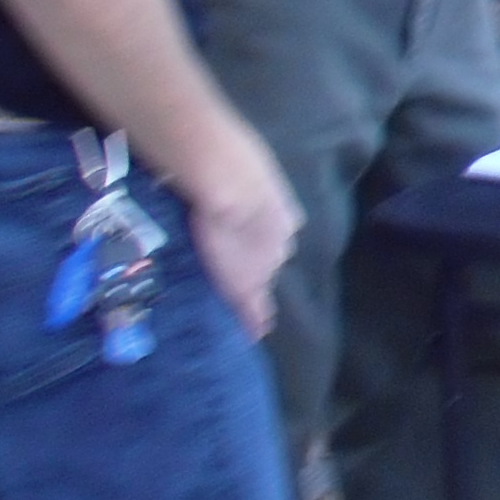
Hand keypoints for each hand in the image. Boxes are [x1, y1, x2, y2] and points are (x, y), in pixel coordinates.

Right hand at [169, 124, 301, 339]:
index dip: (264, 248)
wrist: (227, 185)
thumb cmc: (230, 167)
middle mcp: (279, 245)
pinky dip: (252, 319)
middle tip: (249, 280)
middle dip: (260, 269)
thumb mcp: (245, 175)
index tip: (261, 257)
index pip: (273, 240)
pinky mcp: (245, 284)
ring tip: (249, 308)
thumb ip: (239, 185)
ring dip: (255, 292)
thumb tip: (219, 172)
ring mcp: (264, 266)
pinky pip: (252, 307)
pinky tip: (254, 332)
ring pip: (262, 283)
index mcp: (280, 218)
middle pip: (270, 262)